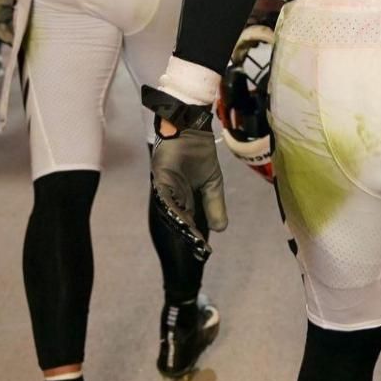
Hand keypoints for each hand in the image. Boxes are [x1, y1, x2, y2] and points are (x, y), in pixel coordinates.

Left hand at [150, 124, 227, 260]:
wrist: (192, 130)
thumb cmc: (200, 155)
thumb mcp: (213, 184)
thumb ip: (215, 205)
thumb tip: (221, 229)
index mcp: (184, 200)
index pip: (189, 222)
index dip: (196, 236)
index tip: (204, 250)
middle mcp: (172, 198)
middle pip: (178, 221)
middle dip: (186, 236)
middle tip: (197, 248)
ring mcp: (165, 189)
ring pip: (171, 212)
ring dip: (180, 225)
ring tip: (191, 238)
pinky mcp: (160, 178)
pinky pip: (165, 197)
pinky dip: (173, 208)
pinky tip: (182, 218)